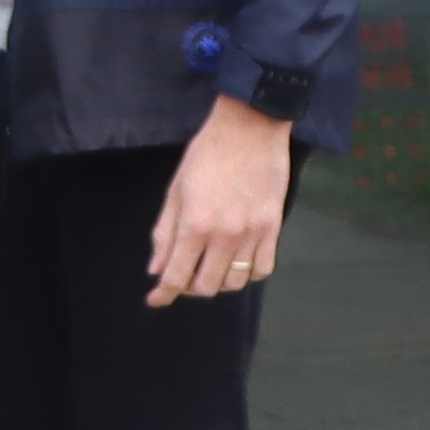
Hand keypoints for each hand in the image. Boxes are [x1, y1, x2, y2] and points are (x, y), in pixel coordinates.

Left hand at [147, 95, 293, 304]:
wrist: (250, 128)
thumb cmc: (206, 154)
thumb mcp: (175, 190)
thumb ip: (165, 233)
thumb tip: (156, 269)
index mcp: (195, 224)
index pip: (177, 276)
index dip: (163, 294)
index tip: (155, 300)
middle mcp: (225, 235)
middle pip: (206, 286)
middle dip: (189, 287)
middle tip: (183, 274)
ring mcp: (253, 233)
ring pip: (235, 283)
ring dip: (218, 282)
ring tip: (210, 266)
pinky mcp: (274, 228)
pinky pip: (263, 269)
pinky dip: (248, 274)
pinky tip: (237, 262)